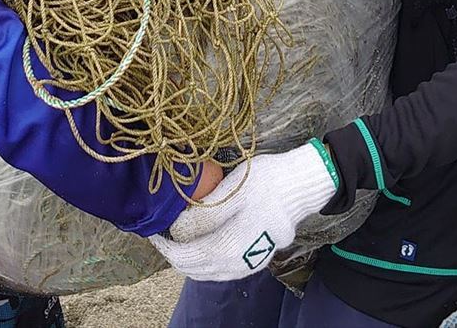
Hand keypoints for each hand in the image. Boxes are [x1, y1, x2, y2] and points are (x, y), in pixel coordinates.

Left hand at [151, 141, 337, 281]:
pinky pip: (222, 271)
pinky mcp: (256, 259)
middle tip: (162, 234)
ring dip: (189, 260)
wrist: (303, 185)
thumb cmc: (268, 182)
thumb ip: (203, 214)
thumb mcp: (232, 192)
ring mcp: (249, 265)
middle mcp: (238, 264)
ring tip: (177, 239)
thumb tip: (178, 229)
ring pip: (208, 273)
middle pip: (195, 269)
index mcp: (230, 247)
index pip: (186, 256)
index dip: (166, 246)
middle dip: (174, 254)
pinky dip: (205, 262)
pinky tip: (201, 246)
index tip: (153, 232)